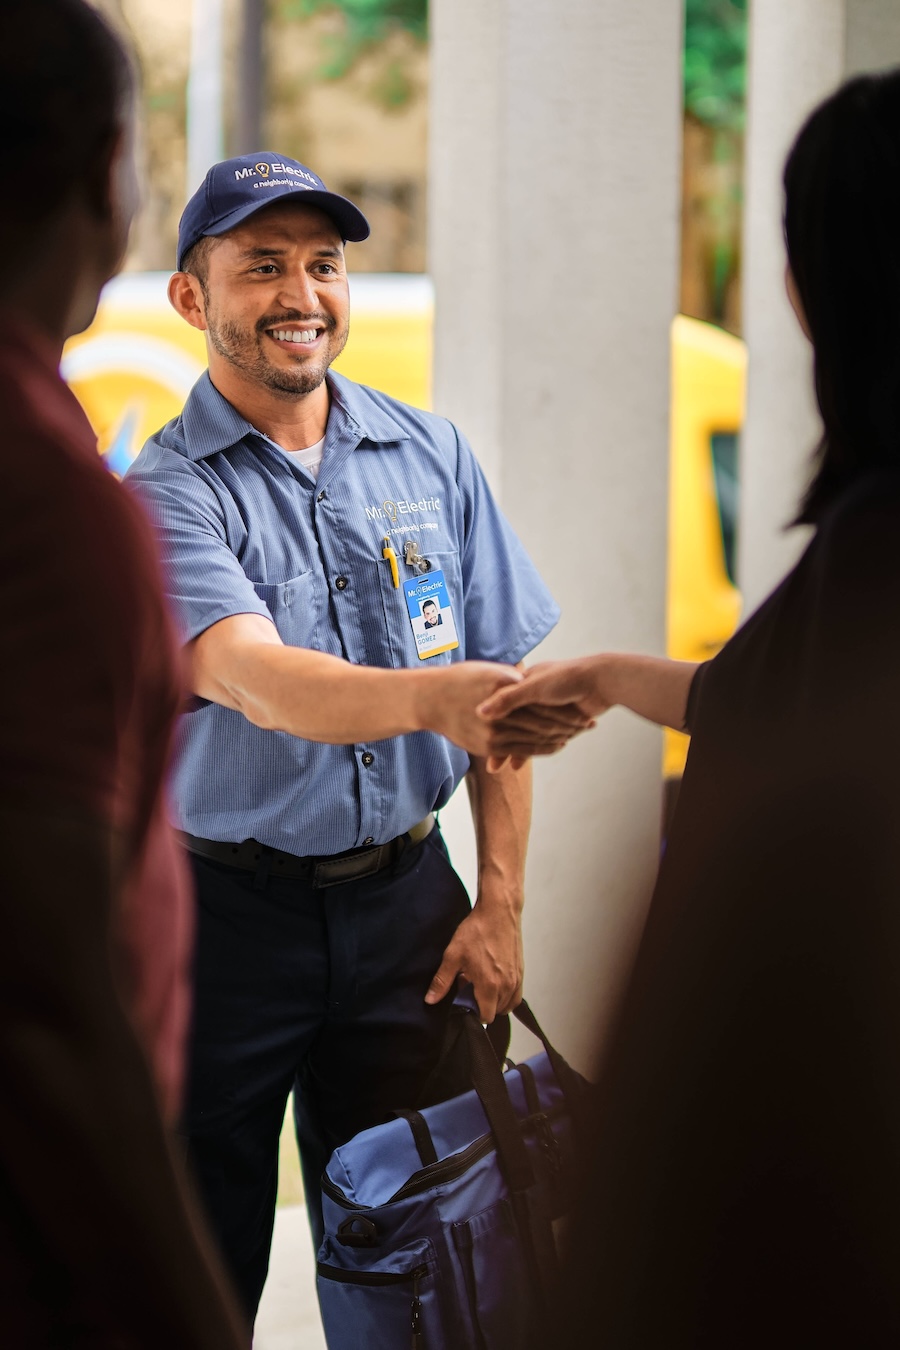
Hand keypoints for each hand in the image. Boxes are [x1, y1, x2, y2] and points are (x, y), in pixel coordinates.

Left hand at [424, 903, 523, 1021]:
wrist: (498, 911)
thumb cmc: (478, 930)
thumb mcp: (453, 955)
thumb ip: (442, 981)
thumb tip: (430, 999)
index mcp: (489, 985)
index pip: (485, 1017)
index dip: (474, 1014)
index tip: (465, 1002)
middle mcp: (506, 986)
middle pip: (496, 1012)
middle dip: (483, 1006)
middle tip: (471, 988)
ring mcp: (516, 979)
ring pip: (507, 1005)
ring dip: (495, 1001)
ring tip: (483, 984)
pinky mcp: (521, 971)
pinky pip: (516, 995)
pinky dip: (507, 995)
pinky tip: (495, 981)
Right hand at [476, 657, 605, 768]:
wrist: (601, 681)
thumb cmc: (566, 678)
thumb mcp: (533, 687)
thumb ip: (508, 699)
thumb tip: (480, 713)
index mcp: (523, 685)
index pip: (501, 710)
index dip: (489, 725)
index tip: (476, 737)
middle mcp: (532, 698)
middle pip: (511, 726)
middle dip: (498, 745)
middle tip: (485, 763)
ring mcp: (545, 711)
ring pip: (524, 736)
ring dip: (512, 751)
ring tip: (497, 768)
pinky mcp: (558, 723)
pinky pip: (538, 741)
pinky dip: (530, 752)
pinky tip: (518, 763)